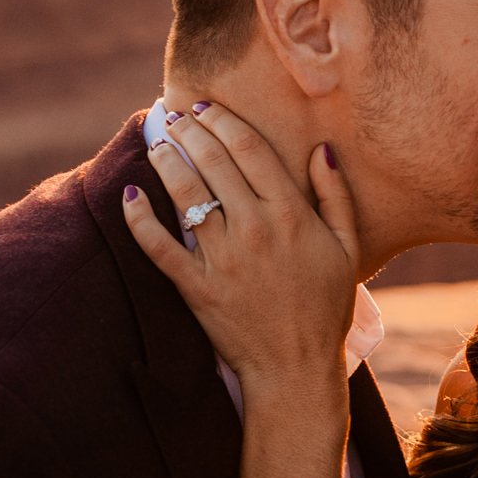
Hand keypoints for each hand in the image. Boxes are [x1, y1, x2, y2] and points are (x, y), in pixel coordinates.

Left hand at [122, 104, 358, 392]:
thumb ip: (335, 196)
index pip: (249, 150)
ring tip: (157, 143)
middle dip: (189, 131)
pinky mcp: (197, 288)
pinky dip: (140, 220)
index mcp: (292, 215)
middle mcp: (255, 230)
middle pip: (213, 162)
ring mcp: (223, 259)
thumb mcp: (347, 249)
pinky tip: (130, 195)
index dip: (224, 121)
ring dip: (166, 161)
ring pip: (185, 193)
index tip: (207, 108)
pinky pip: (160, 247)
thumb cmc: (325, 309)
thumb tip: (320, 150)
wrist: (296, 369)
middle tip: (175, 117)